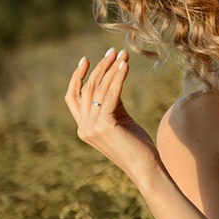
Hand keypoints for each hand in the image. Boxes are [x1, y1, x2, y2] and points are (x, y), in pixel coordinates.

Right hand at [64, 48, 158, 181]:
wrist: (145, 167)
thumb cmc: (136, 144)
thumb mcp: (119, 118)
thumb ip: (112, 102)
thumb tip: (114, 76)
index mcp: (83, 127)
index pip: (73, 97)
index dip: (77, 77)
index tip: (85, 60)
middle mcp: (83, 128)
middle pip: (87, 89)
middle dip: (100, 67)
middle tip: (113, 51)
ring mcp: (92, 128)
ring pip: (99, 90)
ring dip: (111, 69)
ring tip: (122, 55)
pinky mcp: (104, 125)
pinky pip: (111, 95)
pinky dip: (118, 78)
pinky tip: (125, 66)